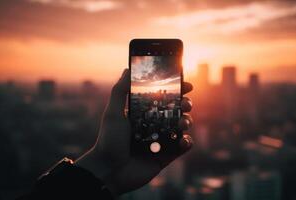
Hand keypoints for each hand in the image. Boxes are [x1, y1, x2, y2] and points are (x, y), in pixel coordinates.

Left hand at [76, 69, 192, 194]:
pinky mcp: (166, 156)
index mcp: (143, 114)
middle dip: (185, 104)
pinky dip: (187, 142)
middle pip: (176, 111)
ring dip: (187, 122)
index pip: (163, 99)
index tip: (186, 84)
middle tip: (185, 104)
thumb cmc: (108, 140)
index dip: (176, 91)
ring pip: (182, 127)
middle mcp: (154, 125)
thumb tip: (128, 69)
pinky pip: (182, 147)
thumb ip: (120, 91)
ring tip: (182, 123)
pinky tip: (183, 140)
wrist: (108, 170)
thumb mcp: (113, 112)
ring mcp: (161, 140)